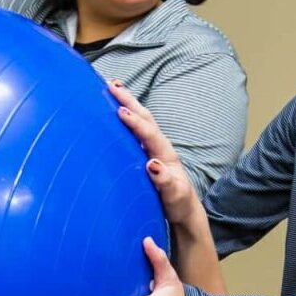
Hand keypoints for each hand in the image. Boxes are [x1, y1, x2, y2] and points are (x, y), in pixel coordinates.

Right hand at [110, 80, 201, 230]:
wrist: (183, 210)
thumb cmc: (178, 204)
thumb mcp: (174, 195)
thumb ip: (165, 181)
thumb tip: (152, 164)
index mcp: (166, 154)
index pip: (149, 134)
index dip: (135, 123)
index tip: (120, 111)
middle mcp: (159, 147)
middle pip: (145, 118)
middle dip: (129, 101)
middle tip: (112, 84)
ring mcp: (152, 150)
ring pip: (140, 121)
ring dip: (127, 104)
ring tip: (112, 88)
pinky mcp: (144, 155)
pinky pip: (134, 132)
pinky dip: (125, 118)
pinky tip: (113, 112)